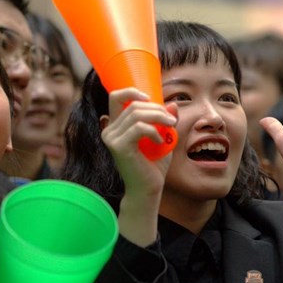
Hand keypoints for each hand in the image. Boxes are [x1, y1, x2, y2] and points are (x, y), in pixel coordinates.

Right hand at [101, 87, 175, 245]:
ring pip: (137, 114)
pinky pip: (138, 128)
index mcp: (115, 126)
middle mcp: (109, 130)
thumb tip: (173, 104)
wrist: (148, 190)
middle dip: (156, 109)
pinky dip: (153, 131)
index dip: (132, 92)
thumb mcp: (162, 138)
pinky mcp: (118, 147)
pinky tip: (160, 140)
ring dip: (158, 118)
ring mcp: (111, 138)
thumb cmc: (153, 166)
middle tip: (172, 121)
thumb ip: (165, 121)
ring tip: (170, 127)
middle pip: (132, 105)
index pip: (115, 96)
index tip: (151, 100)